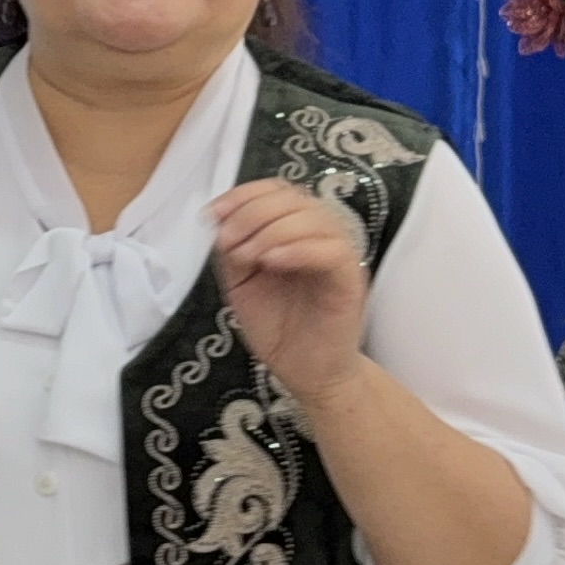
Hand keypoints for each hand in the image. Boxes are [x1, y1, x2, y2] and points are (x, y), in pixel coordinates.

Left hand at [209, 178, 371, 401]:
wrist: (305, 373)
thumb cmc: (278, 327)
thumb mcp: (242, 282)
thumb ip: (233, 250)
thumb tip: (220, 220)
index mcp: (295, 231)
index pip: (278, 191)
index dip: (244, 195)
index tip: (214, 214)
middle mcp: (321, 236)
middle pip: (294, 199)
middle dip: (252, 213)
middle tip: (228, 242)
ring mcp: (339, 255)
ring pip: (315, 218)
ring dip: (271, 230)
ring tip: (247, 257)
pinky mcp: (350, 280)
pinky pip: (332, 251)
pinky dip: (298, 249)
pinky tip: (271, 262)